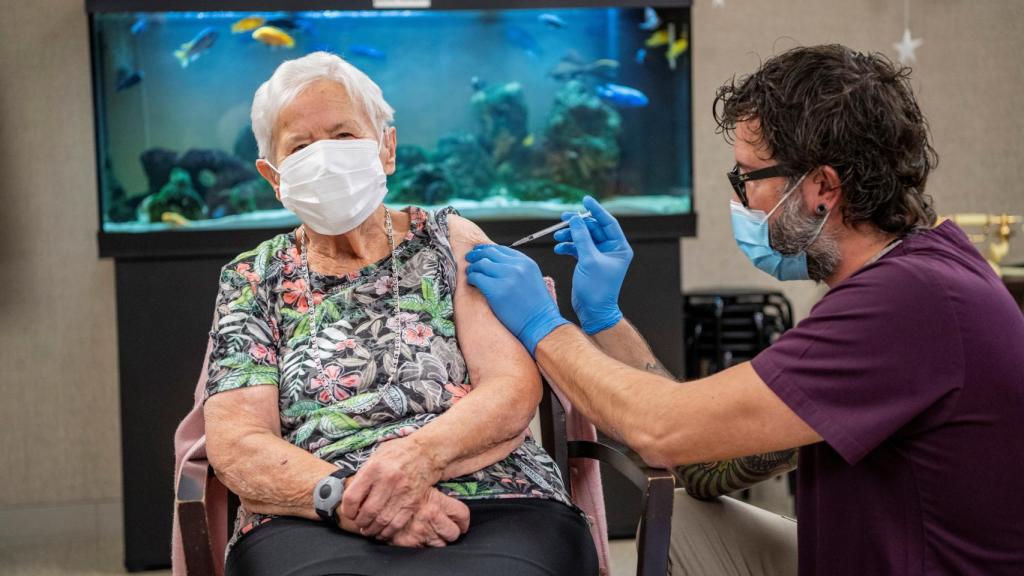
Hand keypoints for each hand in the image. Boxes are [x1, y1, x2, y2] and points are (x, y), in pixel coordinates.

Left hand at [340, 436, 442, 539]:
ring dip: (372, 529)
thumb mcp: (376, 456)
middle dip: (360, 522)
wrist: (426, 452)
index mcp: (374, 469)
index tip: (349, 513)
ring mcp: (402, 492)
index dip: (347, 510)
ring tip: (368, 529)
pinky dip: (387, 532)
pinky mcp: (413, 502)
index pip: (352, 497)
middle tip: (358, 523)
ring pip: (382, 520)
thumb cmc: (398, 453)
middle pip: (367, 512)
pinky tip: (382, 531)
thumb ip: (363, 475)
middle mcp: (388, 481)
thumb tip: (350, 495)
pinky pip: (397, 523)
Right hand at [386, 488, 469, 547]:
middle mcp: (430, 516)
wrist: (369, 500)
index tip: (460, 523)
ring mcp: (420, 532)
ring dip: (436, 540)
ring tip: (429, 534)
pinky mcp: (408, 543)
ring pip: (440, 544)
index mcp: (434, 500)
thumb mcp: (416, 484)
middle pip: (453, 533)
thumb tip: (448, 490)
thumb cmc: (393, 489)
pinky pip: (423, 550)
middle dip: (450, 532)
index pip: (461, 513)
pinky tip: (416, 539)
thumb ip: (431, 492)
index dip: (462, 520)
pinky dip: (421, 546)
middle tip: (445, 530)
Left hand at [464, 244, 568, 354]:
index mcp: (526, 263)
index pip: (502, 249)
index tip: (480, 252)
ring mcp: (507, 277)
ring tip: (470, 273)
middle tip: (469, 258)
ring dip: (473, 267)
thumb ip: (517, 269)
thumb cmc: (537, 307)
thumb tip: (496, 264)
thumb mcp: (531, 279)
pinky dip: (472, 278)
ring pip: (482, 264)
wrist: (541, 323)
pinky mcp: (496, 290)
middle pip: (490, 253)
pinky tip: (472, 282)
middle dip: (477, 254)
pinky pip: (477, 278)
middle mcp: (517, 266)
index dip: (487, 249)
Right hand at [553, 196, 631, 333]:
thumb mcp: (589, 260)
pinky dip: (568, 247)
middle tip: (562, 218)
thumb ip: (582, 237)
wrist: (593, 311)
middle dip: (577, 224)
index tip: (585, 199)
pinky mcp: (588, 262)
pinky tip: (559, 248)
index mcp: (619, 248)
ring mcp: (599, 256)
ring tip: (557, 237)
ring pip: (583, 237)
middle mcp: (611, 250)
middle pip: (593, 229)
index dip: (596, 210)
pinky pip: (577, 248)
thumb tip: (574, 218)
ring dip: (570, 235)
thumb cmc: (597, 288)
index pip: (608, 223)